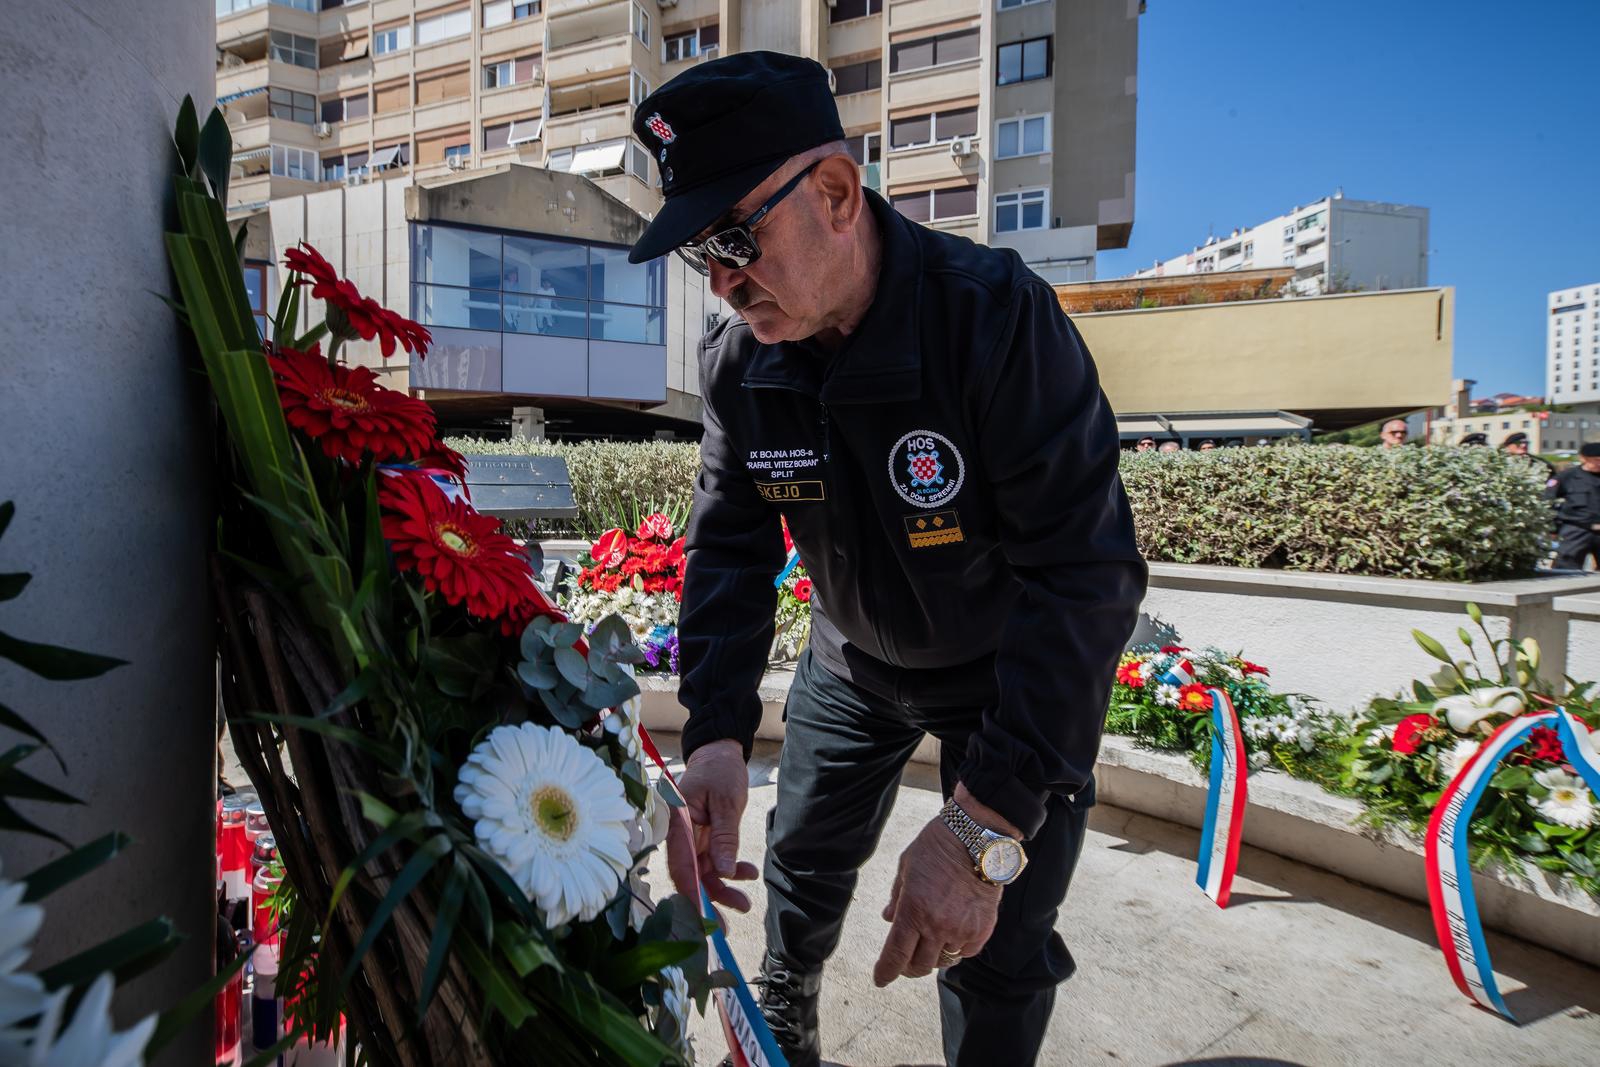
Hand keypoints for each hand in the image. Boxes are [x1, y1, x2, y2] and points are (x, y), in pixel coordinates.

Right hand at [665, 739, 758, 911]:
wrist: (720, 753)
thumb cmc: (720, 771)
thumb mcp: (726, 803)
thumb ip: (724, 838)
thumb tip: (723, 872)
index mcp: (677, 823)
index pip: (681, 865)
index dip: (691, 893)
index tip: (703, 918)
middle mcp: (679, 834)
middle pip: (690, 874)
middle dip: (708, 900)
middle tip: (725, 925)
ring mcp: (690, 838)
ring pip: (702, 872)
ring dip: (722, 888)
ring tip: (745, 903)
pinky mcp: (701, 839)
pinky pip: (712, 862)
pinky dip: (728, 870)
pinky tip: (746, 873)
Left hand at [873, 804, 1002, 985]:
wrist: (976, 837)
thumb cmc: (936, 846)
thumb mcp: (906, 868)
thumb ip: (897, 898)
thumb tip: (889, 919)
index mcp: (913, 910)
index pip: (895, 955)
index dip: (885, 972)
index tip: (880, 979)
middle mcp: (937, 925)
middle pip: (919, 965)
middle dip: (908, 967)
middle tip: (905, 961)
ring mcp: (961, 930)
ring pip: (943, 961)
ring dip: (933, 956)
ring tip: (930, 943)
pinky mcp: (982, 930)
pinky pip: (966, 952)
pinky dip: (956, 949)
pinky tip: (952, 936)